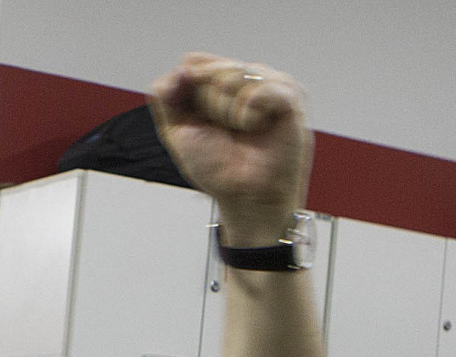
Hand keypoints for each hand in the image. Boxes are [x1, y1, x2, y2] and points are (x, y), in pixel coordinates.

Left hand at [149, 53, 311, 244]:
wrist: (243, 195)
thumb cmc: (216, 166)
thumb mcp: (177, 130)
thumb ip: (166, 96)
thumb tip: (181, 66)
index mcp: (219, 82)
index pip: (193, 63)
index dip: (188, 92)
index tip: (197, 121)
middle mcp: (245, 77)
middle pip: (210, 70)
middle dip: (208, 107)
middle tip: (224, 132)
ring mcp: (269, 83)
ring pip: (232, 76)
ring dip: (227, 113)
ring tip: (243, 133)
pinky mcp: (289, 96)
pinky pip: (258, 89)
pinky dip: (248, 113)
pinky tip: (257, 128)